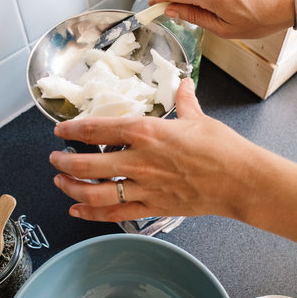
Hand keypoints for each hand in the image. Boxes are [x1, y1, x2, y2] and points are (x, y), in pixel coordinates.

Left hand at [50, 78, 264, 221]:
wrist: (241, 180)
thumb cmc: (223, 148)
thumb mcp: (200, 118)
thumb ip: (185, 100)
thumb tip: (184, 83)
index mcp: (148, 132)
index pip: (98, 128)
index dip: (73, 129)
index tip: (60, 130)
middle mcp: (140, 159)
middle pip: (88, 163)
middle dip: (64, 161)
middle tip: (55, 158)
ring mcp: (144, 186)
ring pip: (95, 192)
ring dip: (72, 188)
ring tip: (61, 181)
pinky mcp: (153, 207)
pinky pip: (116, 213)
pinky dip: (92, 214)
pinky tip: (77, 212)